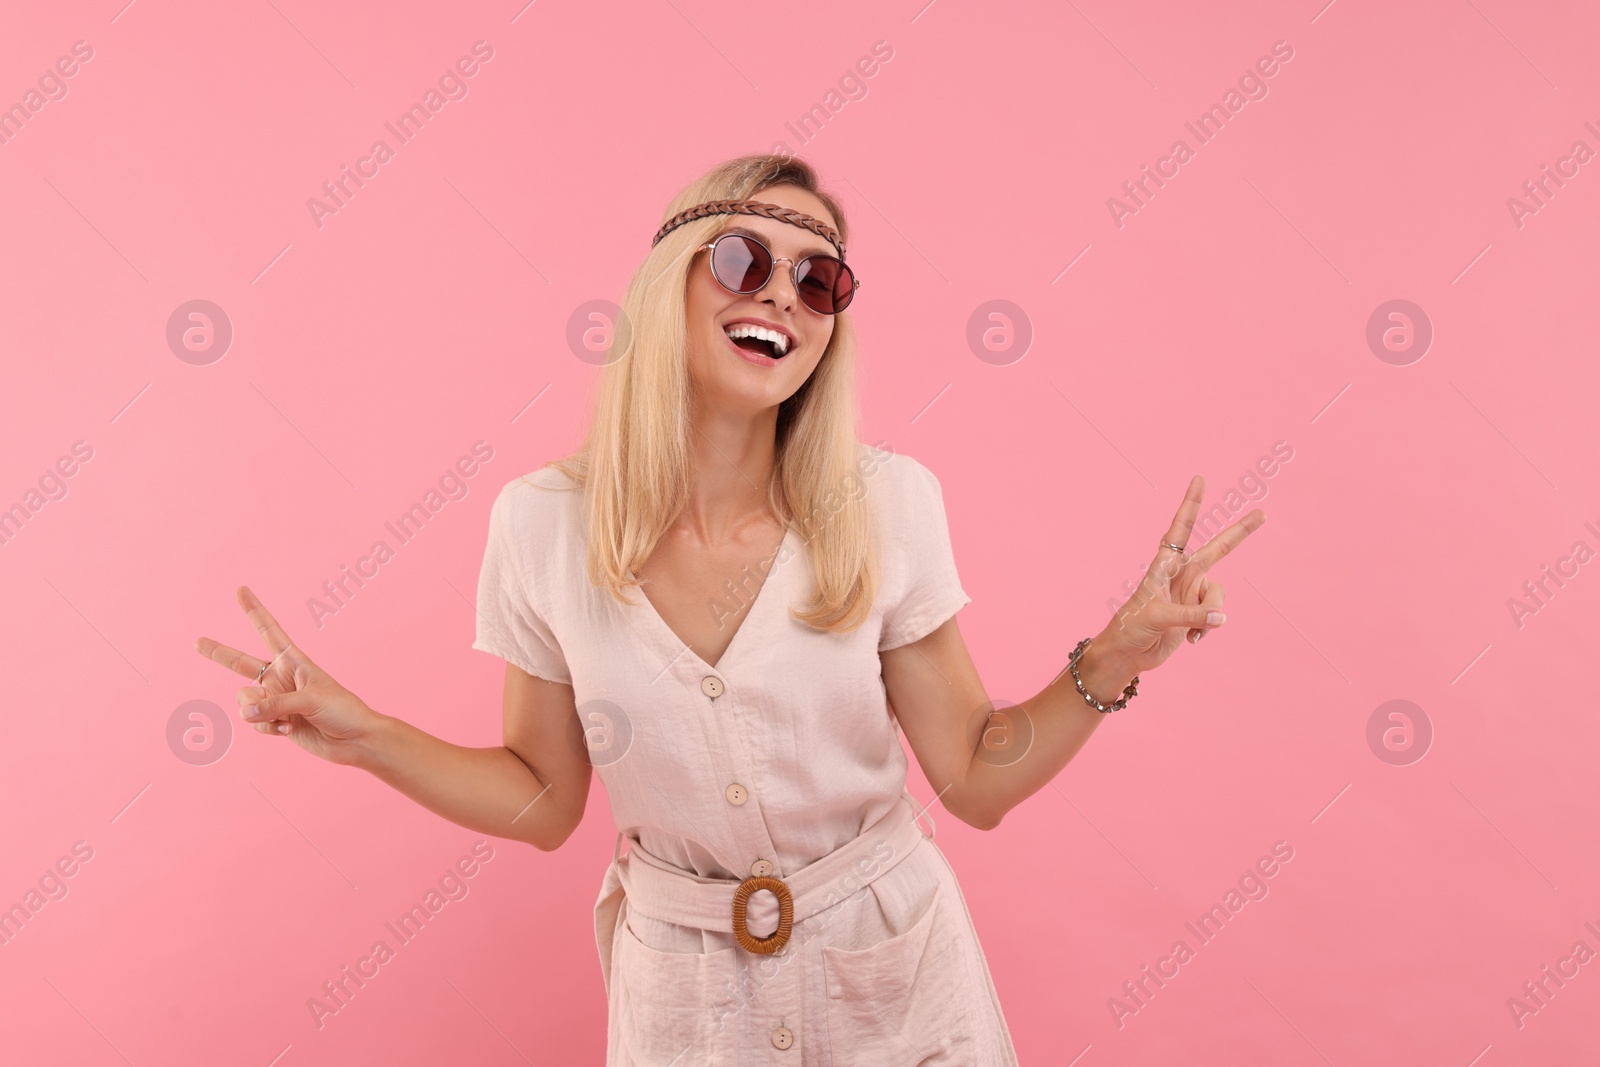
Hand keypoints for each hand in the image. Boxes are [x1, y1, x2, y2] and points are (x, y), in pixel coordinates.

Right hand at [194, 586, 380, 764]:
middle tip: (196, 641)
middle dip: (218, 653)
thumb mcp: (310, 700)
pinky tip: (290, 730)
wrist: (354, 740)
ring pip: (245, 701)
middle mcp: (280, 677)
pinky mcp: (275, 721)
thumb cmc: (342, 710)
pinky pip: (255, 722)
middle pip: (241, 663)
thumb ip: (274, 705)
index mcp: (293, 661)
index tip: (240, 589)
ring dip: (261, 712)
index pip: (269, 631)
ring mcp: (276, 700)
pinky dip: (268, 728)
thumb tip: (244, 714)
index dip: (254, 610)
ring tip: (288, 718)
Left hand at [1099, 475, 1264, 675]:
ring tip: (1192, 630)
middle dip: (1240, 532)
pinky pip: (1217, 616)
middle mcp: (1182, 573)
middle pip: (1218, 549)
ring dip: (1211, 614)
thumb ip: (1192, 616)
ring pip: (1219, 595)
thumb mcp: (1158, 618)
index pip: (1181, 529)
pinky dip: (1209, 628)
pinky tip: (1192, 640)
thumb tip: (1222, 618)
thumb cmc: (1131, 628)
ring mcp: (1192, 593)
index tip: (1200, 479)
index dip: (1191, 504)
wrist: (1129, 653)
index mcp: (1165, 564)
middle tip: (1262, 512)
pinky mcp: (1199, 613)